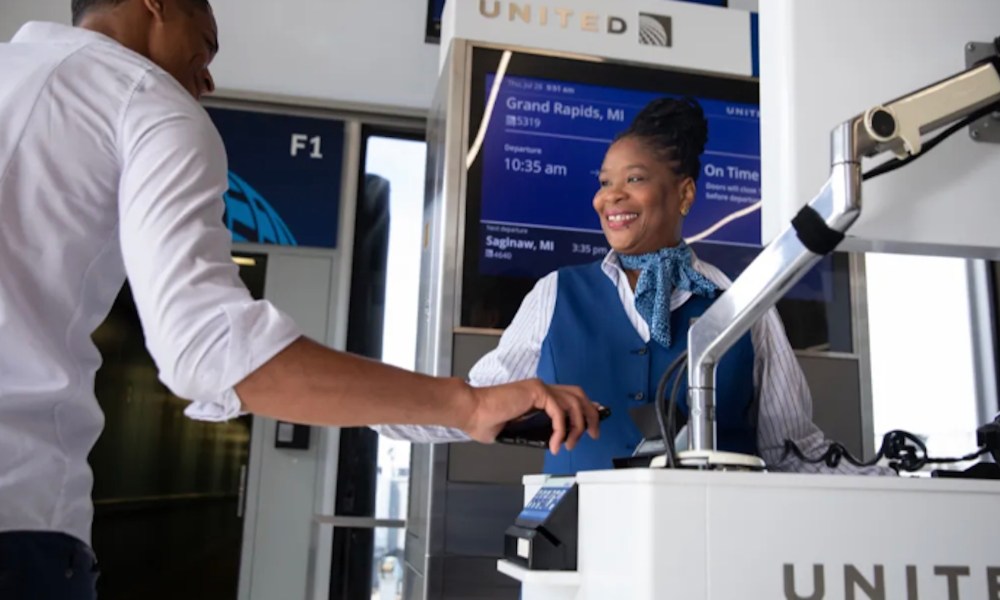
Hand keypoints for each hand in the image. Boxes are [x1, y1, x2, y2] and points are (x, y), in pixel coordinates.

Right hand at [460, 379, 600, 453]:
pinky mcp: (536, 392)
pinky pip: (559, 413)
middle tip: (594, 433)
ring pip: (574, 403)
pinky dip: (561, 431)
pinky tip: (555, 444)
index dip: (585, 406)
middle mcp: (540, 388)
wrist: (471, 411)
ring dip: (577, 427)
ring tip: (570, 444)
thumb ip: (533, 431)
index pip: (569, 395)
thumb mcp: (517, 429)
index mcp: (536, 393)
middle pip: (578, 395)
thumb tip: (547, 442)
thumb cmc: (485, 420)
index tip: (594, 420)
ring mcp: (539, 388)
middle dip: (591, 414)